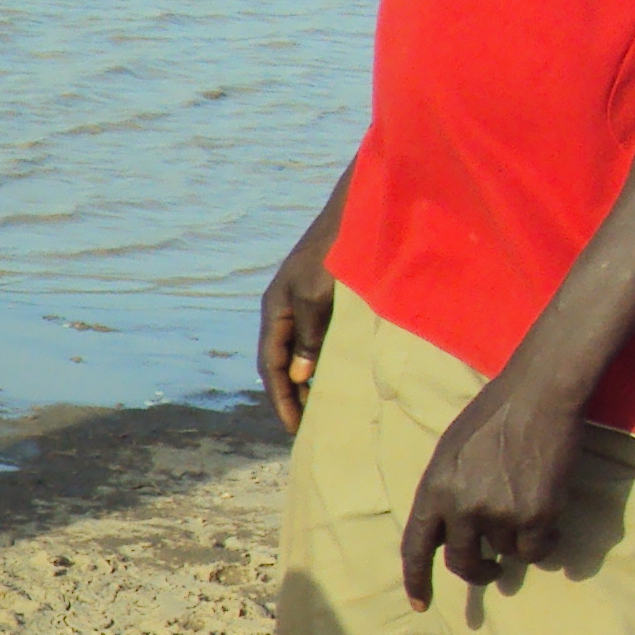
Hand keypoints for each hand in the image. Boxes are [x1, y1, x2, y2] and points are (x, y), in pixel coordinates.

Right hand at [258, 211, 340, 432]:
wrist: (362, 207)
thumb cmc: (337, 249)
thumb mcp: (318, 296)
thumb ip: (309, 336)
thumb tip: (301, 376)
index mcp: (276, 309)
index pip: (272, 365)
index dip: (282, 398)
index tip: (295, 427)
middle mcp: (286, 308)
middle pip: (283, 361)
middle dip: (292, 393)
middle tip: (308, 423)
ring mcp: (305, 300)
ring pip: (301, 349)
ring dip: (310, 376)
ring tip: (323, 404)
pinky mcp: (326, 294)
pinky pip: (320, 335)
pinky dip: (325, 357)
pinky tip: (339, 368)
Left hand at [399, 365, 579, 610]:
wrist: (537, 396)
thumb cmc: (492, 417)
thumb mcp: (449, 454)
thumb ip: (445, 493)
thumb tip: (449, 532)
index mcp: (433, 492)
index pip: (415, 548)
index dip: (416, 580)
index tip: (420, 605)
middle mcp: (461, 509)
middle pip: (462, 563)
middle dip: (477, 573)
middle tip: (491, 571)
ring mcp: (498, 514)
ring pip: (506, 552)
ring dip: (517, 542)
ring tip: (529, 514)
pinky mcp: (535, 515)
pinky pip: (535, 550)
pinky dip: (542, 544)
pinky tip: (549, 527)